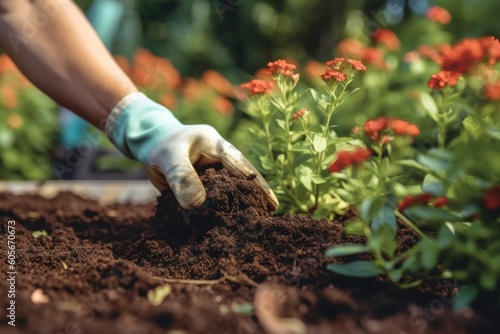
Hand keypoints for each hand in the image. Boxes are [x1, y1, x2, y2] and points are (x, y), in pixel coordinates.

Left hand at [106, 92, 278, 209]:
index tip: (271, 202)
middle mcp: (218, 159)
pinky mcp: (200, 185)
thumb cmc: (159, 145)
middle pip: (241, 179)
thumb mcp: (170, 157)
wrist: (147, 144)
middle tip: (269, 216)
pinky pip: (211, 199)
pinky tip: (225, 224)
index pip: (241, 166)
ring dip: (237, 204)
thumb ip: (182, 176)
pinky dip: (218, 210)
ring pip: (228, 190)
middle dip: (254, 196)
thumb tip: (197, 205)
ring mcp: (210, 173)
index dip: (257, 184)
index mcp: (216, 145)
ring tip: (252, 223)